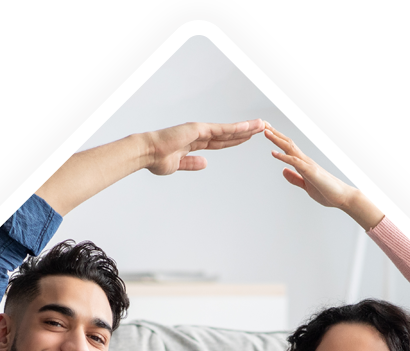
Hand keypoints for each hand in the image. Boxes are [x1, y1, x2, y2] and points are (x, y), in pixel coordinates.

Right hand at [144, 120, 265, 175]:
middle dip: (245, 132)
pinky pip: (221, 130)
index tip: (247, 139)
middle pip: (228, 134)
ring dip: (246, 128)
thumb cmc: (158, 159)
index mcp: (195, 143)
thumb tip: (205, 163)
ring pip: (228, 130)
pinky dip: (236, 129)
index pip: (220, 143)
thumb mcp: (178, 165)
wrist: (148, 154)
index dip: (234, 141)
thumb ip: (192, 163)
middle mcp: (199, 134)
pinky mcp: (198, 130)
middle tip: (261, 129)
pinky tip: (248, 128)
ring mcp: (199, 131)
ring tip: (262, 125)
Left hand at [265, 124, 384, 230]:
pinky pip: (295, 162)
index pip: (288, 148)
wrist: (342, 197)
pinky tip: (274, 153)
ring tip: (266, 132)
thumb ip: (294, 178)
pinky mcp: (310, 172)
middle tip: (262, 124)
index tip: (267, 131)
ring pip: (290, 148)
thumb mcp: (305, 185)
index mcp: (303, 164)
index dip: (277, 139)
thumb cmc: (327, 192)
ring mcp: (308, 165)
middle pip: (287, 143)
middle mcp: (305, 160)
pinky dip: (283, 156)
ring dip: (277, 140)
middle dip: (275, 133)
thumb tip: (283, 170)